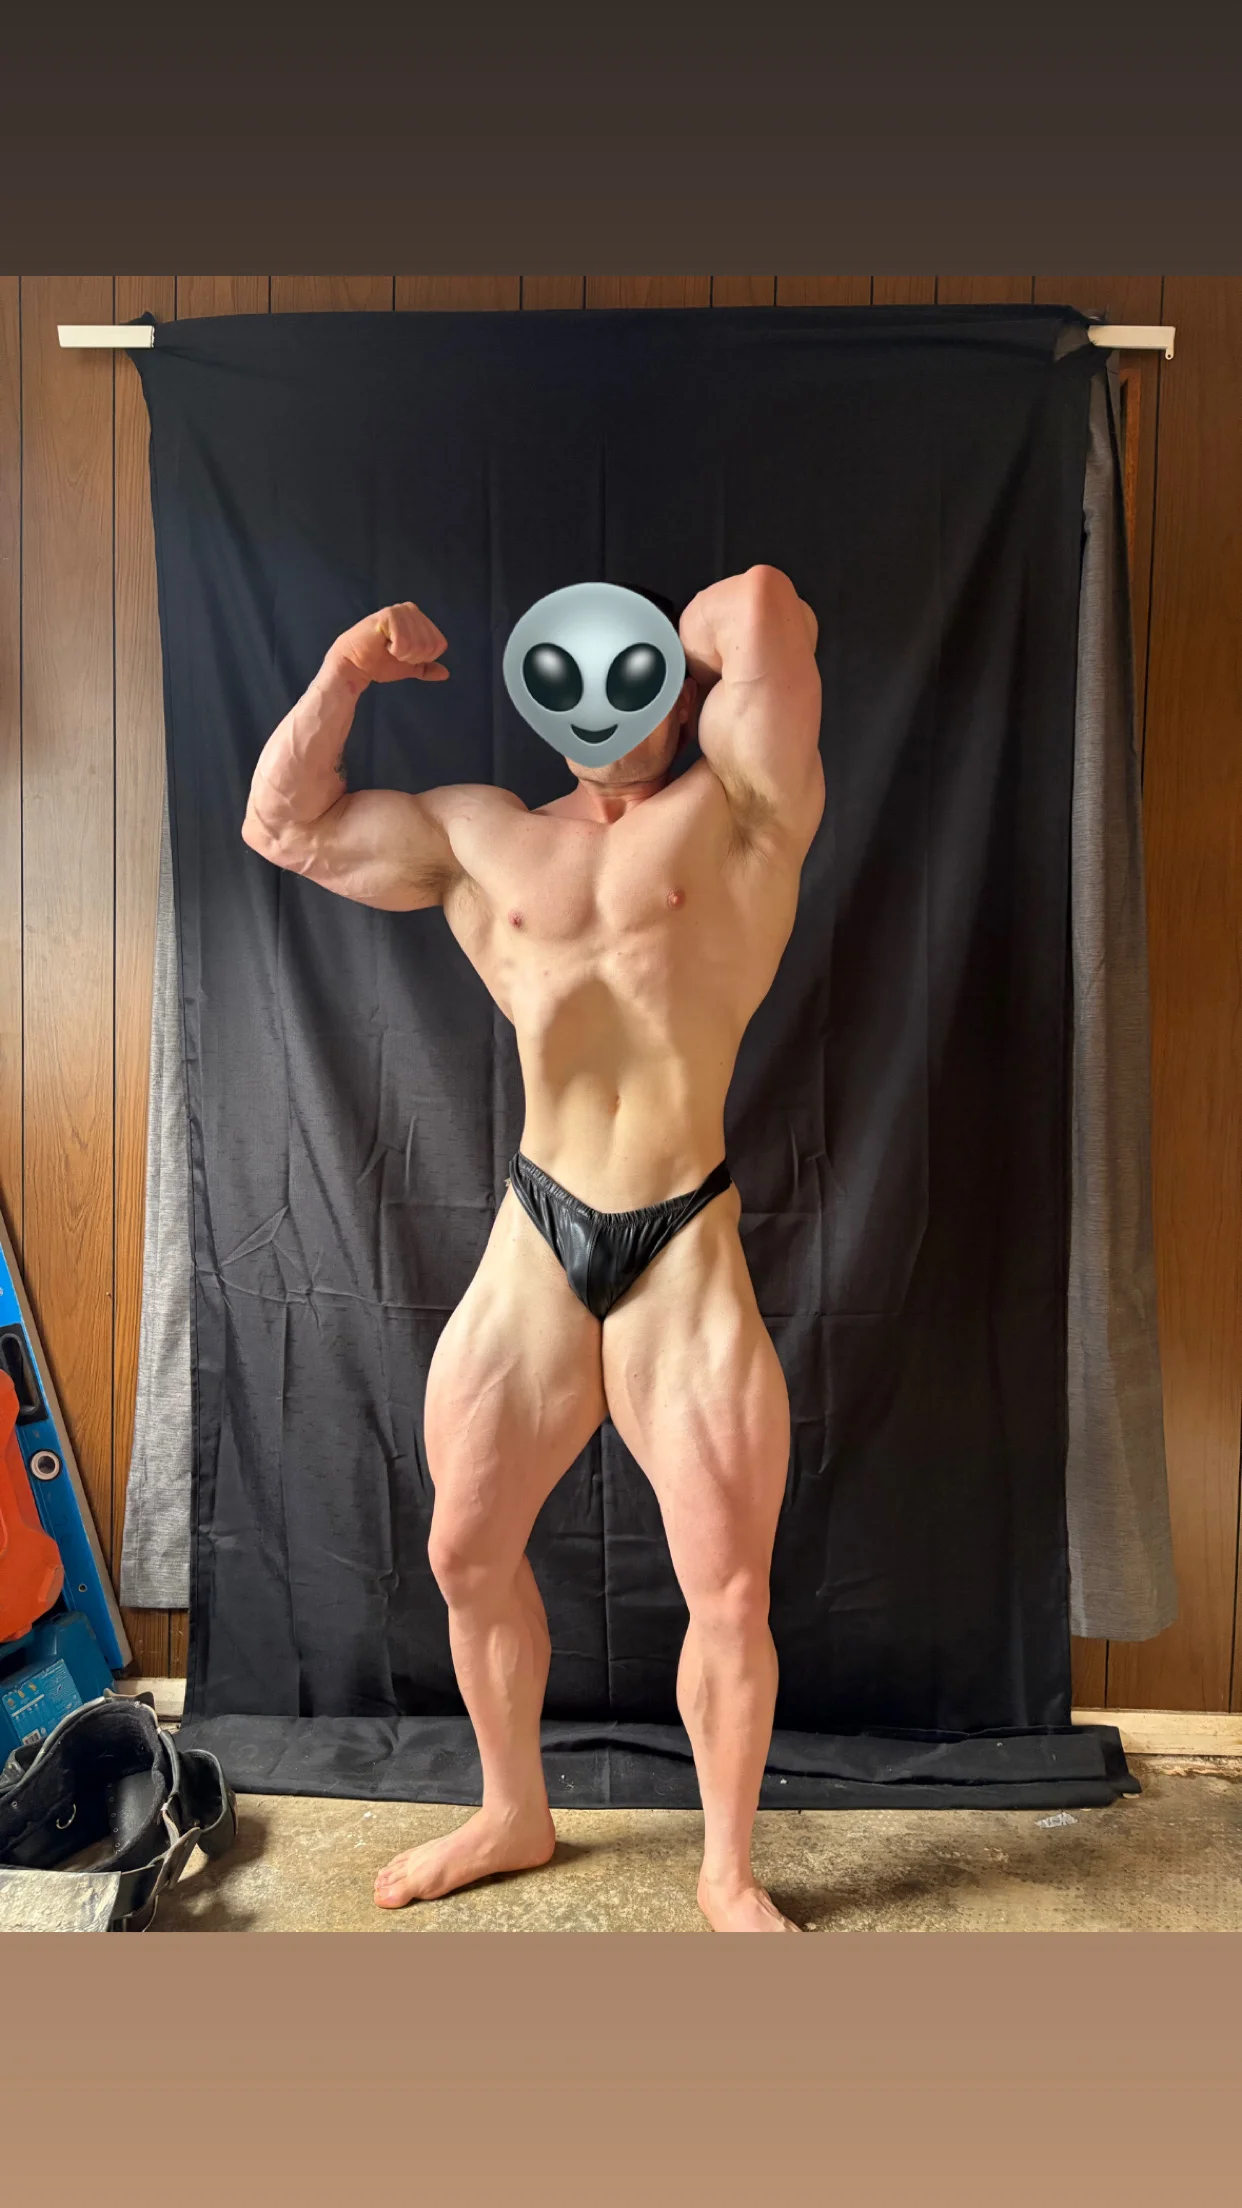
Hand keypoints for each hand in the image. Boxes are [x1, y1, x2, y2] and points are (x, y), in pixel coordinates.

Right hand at [329, 602, 449, 687]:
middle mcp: (411, 610)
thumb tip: (445, 673)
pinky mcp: (389, 615)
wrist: (355, 666)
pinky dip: (395, 650)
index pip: (439, 644)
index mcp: (419, 619)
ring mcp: (400, 610)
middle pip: (430, 645)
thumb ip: (426, 667)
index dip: (423, 658)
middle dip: (412, 657)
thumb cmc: (378, 662)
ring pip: (418, 644)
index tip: (403, 655)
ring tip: (388, 648)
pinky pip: (405, 642)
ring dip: (403, 654)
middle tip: (394, 652)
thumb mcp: (408, 666)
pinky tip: (383, 644)